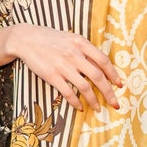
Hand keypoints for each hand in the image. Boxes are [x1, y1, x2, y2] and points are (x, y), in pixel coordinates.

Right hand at [0, 23, 123, 113]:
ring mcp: (62, 66)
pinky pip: (68, 92)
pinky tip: (80, 107)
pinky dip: (76, 102)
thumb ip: (85, 49)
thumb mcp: (71, 38)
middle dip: (109, 92)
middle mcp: (74, 54)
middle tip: (115, 103)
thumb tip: (102, 65)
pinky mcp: (51, 76)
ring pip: (84, 87)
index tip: (119, 85)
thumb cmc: (51, 39)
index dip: (113, 74)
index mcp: (81, 43)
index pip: (103, 61)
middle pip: (97, 76)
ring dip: (93, 100)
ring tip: (98, 108)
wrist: (26, 39)